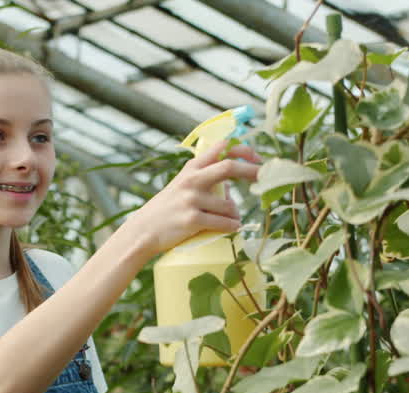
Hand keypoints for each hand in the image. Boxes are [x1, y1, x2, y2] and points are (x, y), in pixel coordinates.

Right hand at [117, 138, 261, 257]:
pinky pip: (223, 223)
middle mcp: (191, 180)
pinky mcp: (191, 219)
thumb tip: (231, 189)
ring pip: (229, 205)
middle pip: (229, 167)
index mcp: (191, 168)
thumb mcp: (182, 186)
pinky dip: (232, 226)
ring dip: (237, 214)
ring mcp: (191, 199)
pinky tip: (231, 228)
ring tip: (233, 219)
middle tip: (265, 179)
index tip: (258, 158)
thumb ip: (204, 180)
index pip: (221, 147)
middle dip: (252, 171)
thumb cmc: (167, 209)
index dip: (243, 150)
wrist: (143, 230)